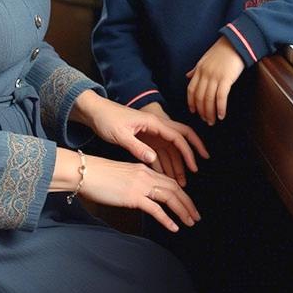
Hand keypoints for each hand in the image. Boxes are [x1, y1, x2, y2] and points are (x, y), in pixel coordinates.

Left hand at [71, 91, 207, 178]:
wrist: (94, 111)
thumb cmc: (106, 119)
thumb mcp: (120, 134)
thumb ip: (136, 147)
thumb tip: (153, 159)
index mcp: (152, 122)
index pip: (177, 136)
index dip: (188, 150)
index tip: (195, 165)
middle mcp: (154, 126)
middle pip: (179, 138)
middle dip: (190, 153)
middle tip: (198, 168)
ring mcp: (150, 132)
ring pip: (169, 149)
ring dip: (176, 164)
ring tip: (181, 182)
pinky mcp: (143, 138)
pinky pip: (158, 152)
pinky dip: (163, 164)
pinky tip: (166, 177)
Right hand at [81, 153, 200, 232]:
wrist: (86, 172)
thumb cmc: (99, 175)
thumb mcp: (122, 175)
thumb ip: (135, 183)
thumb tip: (143, 196)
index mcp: (143, 169)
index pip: (168, 180)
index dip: (181, 193)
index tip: (187, 204)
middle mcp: (145, 175)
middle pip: (174, 188)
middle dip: (187, 203)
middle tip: (195, 216)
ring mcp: (140, 185)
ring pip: (169, 197)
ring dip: (182, 210)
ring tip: (190, 221)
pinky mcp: (133, 196)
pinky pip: (155, 209)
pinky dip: (167, 219)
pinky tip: (173, 227)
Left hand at [186, 36, 244, 124]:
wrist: (235, 43)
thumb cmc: (221, 51)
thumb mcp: (204, 59)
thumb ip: (196, 70)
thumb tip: (188, 76)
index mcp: (199, 70)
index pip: (191, 89)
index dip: (191, 102)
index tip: (193, 112)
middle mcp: (205, 74)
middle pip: (199, 97)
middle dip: (201, 111)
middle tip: (206, 120)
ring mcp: (215, 77)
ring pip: (209, 99)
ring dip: (210, 113)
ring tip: (213, 121)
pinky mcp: (226, 79)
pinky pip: (221, 96)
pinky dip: (220, 108)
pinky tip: (222, 115)